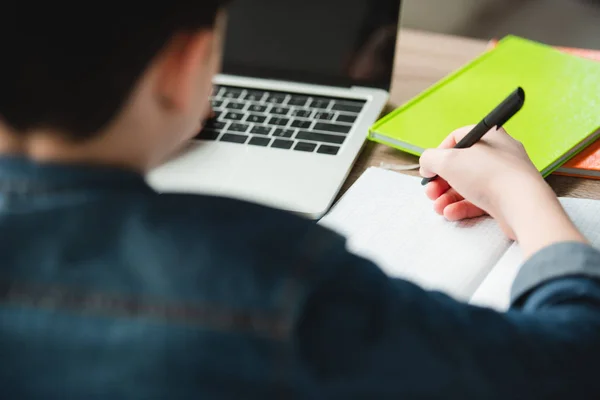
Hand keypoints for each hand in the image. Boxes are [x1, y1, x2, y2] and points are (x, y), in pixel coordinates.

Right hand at [419, 126, 585, 256]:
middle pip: (461, 165)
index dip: (439, 153)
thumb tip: (427, 164)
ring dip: (448, 197)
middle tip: (430, 192)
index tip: (429, 167)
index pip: (458, 138)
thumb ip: (430, 159)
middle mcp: (498, 154)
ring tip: (438, 207)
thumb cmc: (488, 175)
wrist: (523, 204)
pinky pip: (479, 200)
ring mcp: (504, 177)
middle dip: (441, 181)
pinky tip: (450, 213)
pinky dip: (462, 207)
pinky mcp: (506, 198)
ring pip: (468, 185)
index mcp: (489, 137)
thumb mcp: (447, 161)